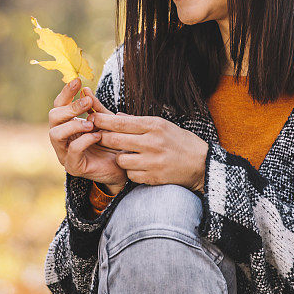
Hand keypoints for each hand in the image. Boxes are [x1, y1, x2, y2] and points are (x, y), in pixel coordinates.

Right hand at [48, 79, 126, 187]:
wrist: (124, 167)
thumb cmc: (112, 143)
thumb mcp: (105, 122)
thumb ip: (96, 108)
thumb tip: (86, 89)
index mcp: (67, 126)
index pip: (59, 106)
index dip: (66, 93)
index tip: (77, 81)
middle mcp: (62, 139)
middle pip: (53, 117)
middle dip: (70, 108)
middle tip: (87, 103)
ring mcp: (65, 154)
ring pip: (55, 134)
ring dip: (73, 125)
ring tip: (91, 123)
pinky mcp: (73, 167)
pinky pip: (72, 151)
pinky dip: (84, 141)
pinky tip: (97, 136)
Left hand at [88, 112, 208, 191]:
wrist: (201, 164)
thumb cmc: (180, 141)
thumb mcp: (162, 125)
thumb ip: (138, 122)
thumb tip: (115, 117)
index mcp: (154, 125)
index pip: (120, 122)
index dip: (102, 121)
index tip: (92, 119)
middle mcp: (152, 142)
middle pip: (115, 140)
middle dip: (103, 138)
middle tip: (99, 137)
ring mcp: (152, 161)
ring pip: (120, 160)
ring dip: (119, 158)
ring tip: (127, 154)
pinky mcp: (153, 177)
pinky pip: (130, 174)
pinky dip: (131, 171)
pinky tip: (138, 167)